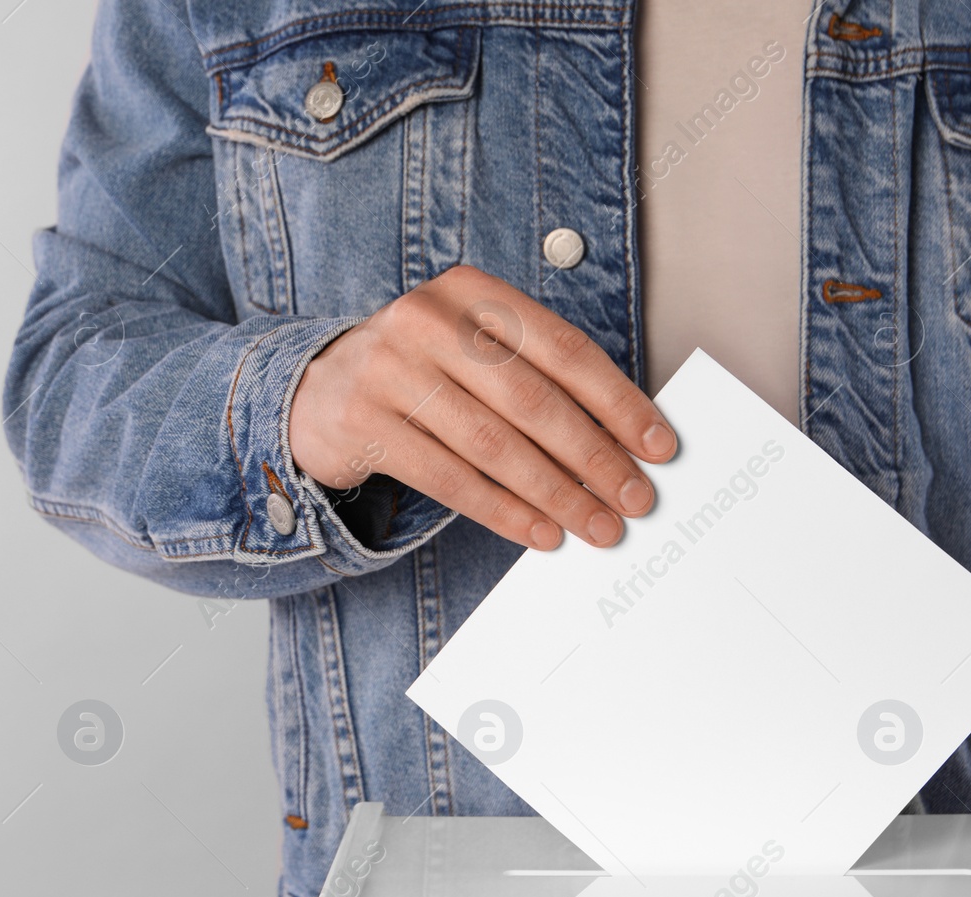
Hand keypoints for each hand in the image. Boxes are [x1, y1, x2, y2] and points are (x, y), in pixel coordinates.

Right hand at [288, 265, 677, 550]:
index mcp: (471, 291)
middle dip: (594, 457)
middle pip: (532, 399)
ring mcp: (390, 369)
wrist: (312, 392)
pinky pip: (449, 478)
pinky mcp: (363, 421)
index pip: (564, 348)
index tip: (658, 445)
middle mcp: (429, 320)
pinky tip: (538, 532)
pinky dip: (502, 511)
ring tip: (594, 525)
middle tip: (634, 499)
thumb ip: (532, 376)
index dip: (618, 402)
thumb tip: (619, 443)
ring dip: (555, 493)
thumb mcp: (470, 350)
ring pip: (494, 444)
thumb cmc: (416, 375)